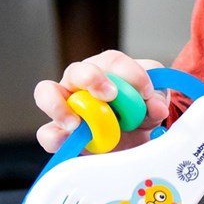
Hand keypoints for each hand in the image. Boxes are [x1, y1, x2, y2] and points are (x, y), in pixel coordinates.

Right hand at [33, 51, 170, 152]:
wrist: (133, 137)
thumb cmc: (140, 109)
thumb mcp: (154, 101)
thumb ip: (156, 100)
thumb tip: (155, 107)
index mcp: (107, 69)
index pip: (114, 61)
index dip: (130, 74)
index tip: (146, 91)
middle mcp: (81, 82)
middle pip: (77, 70)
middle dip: (91, 79)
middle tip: (110, 95)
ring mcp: (65, 104)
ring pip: (47, 92)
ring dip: (59, 106)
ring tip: (76, 123)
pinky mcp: (60, 132)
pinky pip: (47, 132)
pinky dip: (55, 136)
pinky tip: (69, 141)